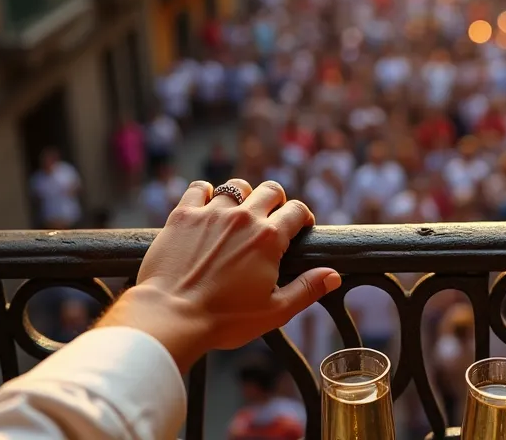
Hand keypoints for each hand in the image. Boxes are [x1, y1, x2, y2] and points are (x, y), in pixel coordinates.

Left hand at [98, 179, 340, 370]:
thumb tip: (333, 275)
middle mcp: (243, 217)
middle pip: (270, 189)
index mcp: (269, 238)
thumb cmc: (225, 319)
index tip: (299, 228)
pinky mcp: (183, 215)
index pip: (297, 210)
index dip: (302, 217)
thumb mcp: (275, 311)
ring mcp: (211, 213)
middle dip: (276, 201)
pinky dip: (206, 194)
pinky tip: (206, 207)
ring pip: (236, 186)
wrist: (171, 316)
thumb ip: (307, 289)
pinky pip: (199, 188)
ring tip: (239, 214)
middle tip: (270, 220)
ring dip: (243, 196)